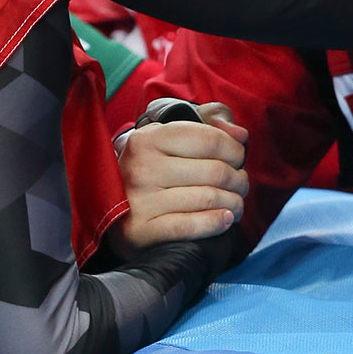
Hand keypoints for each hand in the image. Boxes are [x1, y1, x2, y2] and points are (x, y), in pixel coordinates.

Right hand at [111, 101, 249, 258]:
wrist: (112, 208)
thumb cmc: (153, 167)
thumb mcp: (172, 136)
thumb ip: (210, 123)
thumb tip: (240, 135)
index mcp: (148, 138)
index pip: (210, 139)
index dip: (234, 150)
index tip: (237, 159)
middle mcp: (141, 167)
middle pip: (215, 171)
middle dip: (239, 180)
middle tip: (240, 185)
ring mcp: (139, 200)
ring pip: (208, 199)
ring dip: (234, 203)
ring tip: (236, 203)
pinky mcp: (140, 231)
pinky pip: (189, 227)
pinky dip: (215, 224)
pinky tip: (225, 220)